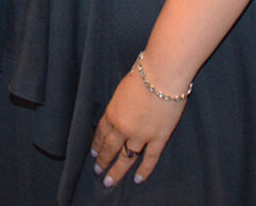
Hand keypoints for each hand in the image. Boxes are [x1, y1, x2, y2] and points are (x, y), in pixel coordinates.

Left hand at [91, 65, 187, 186]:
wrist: (162, 74)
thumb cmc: (143, 74)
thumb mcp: (122, 89)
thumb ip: (120, 105)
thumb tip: (121, 112)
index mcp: (112, 113)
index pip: (101, 133)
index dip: (96, 145)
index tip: (93, 154)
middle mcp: (123, 128)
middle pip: (110, 148)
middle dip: (102, 162)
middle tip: (97, 171)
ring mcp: (141, 135)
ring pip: (127, 158)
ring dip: (117, 171)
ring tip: (110, 181)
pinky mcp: (159, 138)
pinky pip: (150, 158)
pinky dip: (144, 170)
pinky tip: (137, 179)